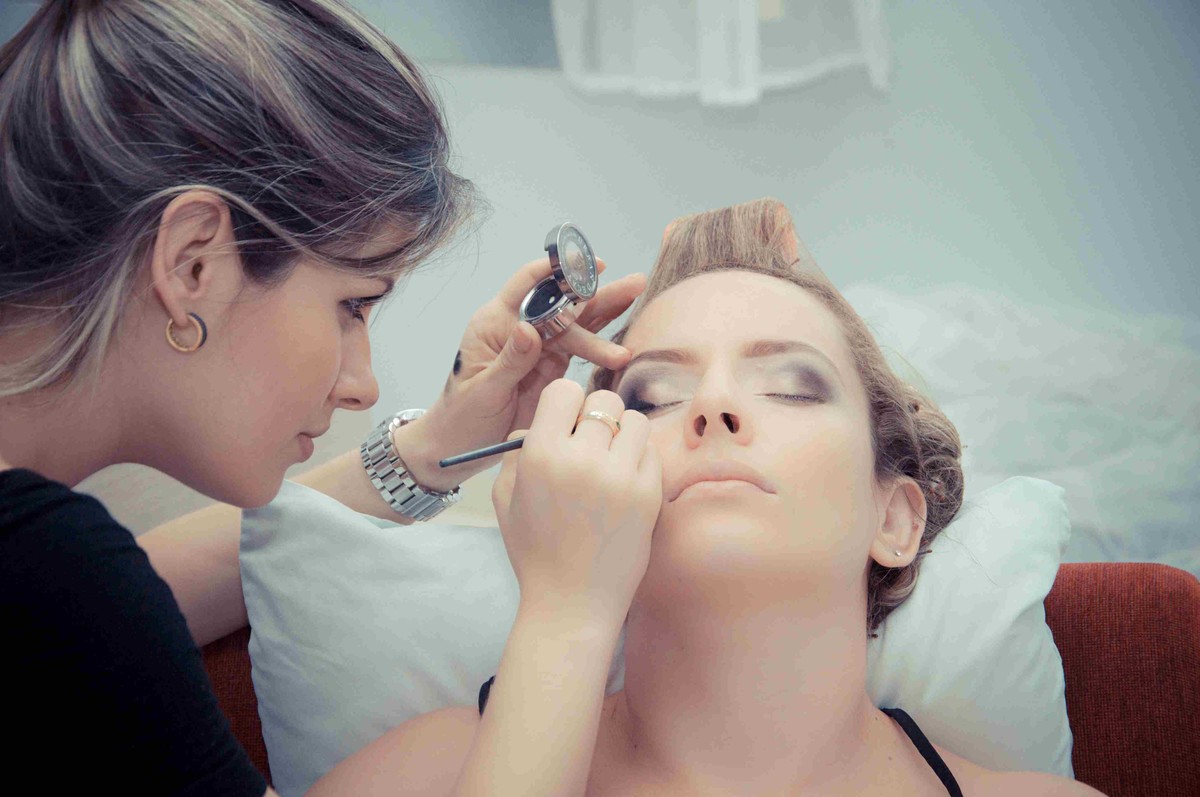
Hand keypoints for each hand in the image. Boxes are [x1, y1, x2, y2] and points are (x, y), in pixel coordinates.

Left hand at [417, 257, 645, 484]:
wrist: (461, 446)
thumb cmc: (462, 416)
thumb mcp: (482, 390)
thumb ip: (509, 360)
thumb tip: (529, 329)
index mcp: (494, 324)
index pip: (526, 285)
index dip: (555, 270)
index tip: (582, 263)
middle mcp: (519, 328)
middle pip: (561, 302)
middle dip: (597, 292)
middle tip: (633, 282)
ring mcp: (538, 347)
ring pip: (577, 322)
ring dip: (607, 312)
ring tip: (638, 296)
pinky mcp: (552, 365)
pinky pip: (580, 347)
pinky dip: (603, 341)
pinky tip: (626, 332)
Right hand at [491, 380, 661, 625]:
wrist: (572, 604)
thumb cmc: (535, 551)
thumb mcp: (506, 499)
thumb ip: (517, 453)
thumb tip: (538, 423)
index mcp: (541, 455)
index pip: (564, 390)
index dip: (566, 404)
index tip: (568, 423)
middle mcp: (581, 459)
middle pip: (604, 400)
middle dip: (598, 418)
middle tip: (592, 445)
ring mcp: (619, 476)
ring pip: (634, 421)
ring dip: (624, 436)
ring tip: (612, 462)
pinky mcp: (649, 494)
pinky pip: (651, 453)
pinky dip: (640, 461)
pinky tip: (625, 485)